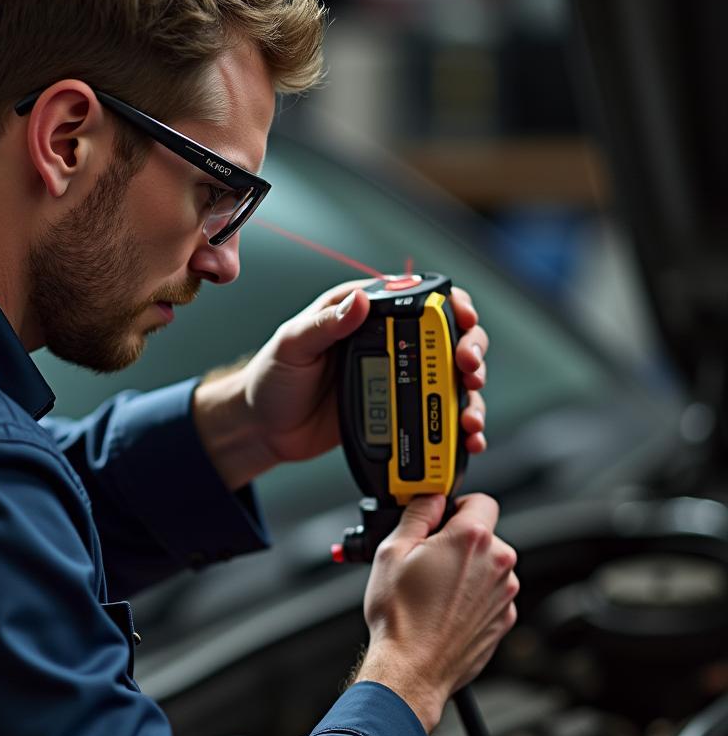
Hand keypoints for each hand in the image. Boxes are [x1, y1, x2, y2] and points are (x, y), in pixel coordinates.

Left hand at [193, 281, 489, 489]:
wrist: (263, 427)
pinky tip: (466, 438)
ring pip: (449, 380)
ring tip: (469, 415)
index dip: (451, 304)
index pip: (419, 298)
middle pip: (448, 338)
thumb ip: (326, 324)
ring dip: (470, 395)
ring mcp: (396, 378)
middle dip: (470, 350)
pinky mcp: (396, 411)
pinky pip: (434, 415)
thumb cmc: (272, 377)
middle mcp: (388, 342)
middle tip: (468, 368)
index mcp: (364, 314)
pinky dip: (454, 426)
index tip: (464, 317)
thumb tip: (359, 300)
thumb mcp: (293, 345)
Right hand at [355, 494, 518, 731]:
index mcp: (472, 539)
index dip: (456, 505)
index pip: (480, 499)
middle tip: (425, 558)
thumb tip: (428, 499)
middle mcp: (497, 564)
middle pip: (483, 535)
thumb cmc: (400, 617)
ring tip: (431, 589)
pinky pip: (489, 594)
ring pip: (486, 565)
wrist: (412, 668)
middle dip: (456, 541)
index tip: (441, 517)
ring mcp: (504, 594)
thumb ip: (416, 514)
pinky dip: (471, 596)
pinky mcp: (504, 619)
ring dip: (465, 569)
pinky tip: (443, 608)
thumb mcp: (391, 551)